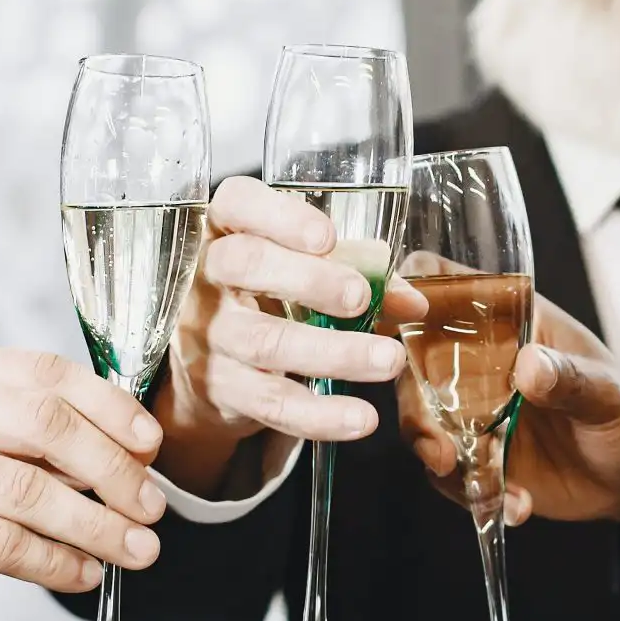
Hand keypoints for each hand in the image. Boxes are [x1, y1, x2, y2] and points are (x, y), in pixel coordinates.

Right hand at [0, 346, 167, 620]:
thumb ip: (16, 429)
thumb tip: (121, 452)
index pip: (46, 373)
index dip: (109, 407)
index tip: (150, 445)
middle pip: (46, 426)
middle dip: (112, 470)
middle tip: (151, 508)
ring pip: (29, 491)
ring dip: (94, 526)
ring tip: (132, 550)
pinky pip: (0, 542)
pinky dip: (51, 562)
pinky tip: (78, 573)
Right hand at [155, 175, 422, 491]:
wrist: (210, 369)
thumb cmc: (268, 298)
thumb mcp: (307, 271)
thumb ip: (358, 272)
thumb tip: (411, 301)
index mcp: (228, 229)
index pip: (236, 203)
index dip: (279, 216)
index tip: (326, 236)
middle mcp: (207, 277)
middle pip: (245, 265)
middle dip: (308, 280)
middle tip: (361, 297)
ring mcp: (208, 334)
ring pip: (265, 341)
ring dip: (334, 352)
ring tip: (388, 360)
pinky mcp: (220, 388)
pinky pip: (271, 402)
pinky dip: (320, 414)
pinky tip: (360, 417)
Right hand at [400, 295, 619, 563]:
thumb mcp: (612, 396)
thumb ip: (573, 379)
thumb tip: (530, 365)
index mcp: (511, 323)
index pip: (444, 286)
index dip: (410, 292)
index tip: (401, 318)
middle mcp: (479, 363)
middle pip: (413, 364)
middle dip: (416, 405)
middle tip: (441, 447)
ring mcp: (472, 412)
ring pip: (422, 423)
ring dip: (438, 456)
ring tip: (477, 485)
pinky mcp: (475, 458)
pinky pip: (449, 474)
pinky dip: (472, 494)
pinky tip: (517, 507)